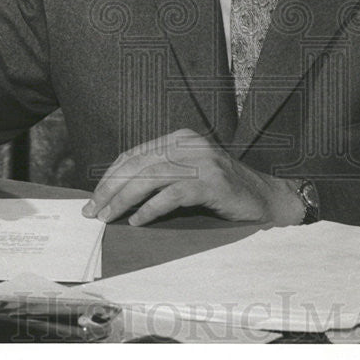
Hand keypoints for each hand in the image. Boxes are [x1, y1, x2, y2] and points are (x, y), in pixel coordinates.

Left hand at [82, 128, 303, 225]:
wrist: (266, 198)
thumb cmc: (223, 191)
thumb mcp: (189, 174)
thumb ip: (160, 176)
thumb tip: (116, 195)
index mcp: (181, 138)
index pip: (135, 154)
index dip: (110, 176)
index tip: (93, 198)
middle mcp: (190, 144)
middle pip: (138, 164)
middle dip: (111, 189)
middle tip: (93, 212)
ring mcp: (203, 161)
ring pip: (151, 178)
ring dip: (124, 200)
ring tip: (109, 218)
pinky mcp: (213, 182)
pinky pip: (172, 194)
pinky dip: (151, 209)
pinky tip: (138, 221)